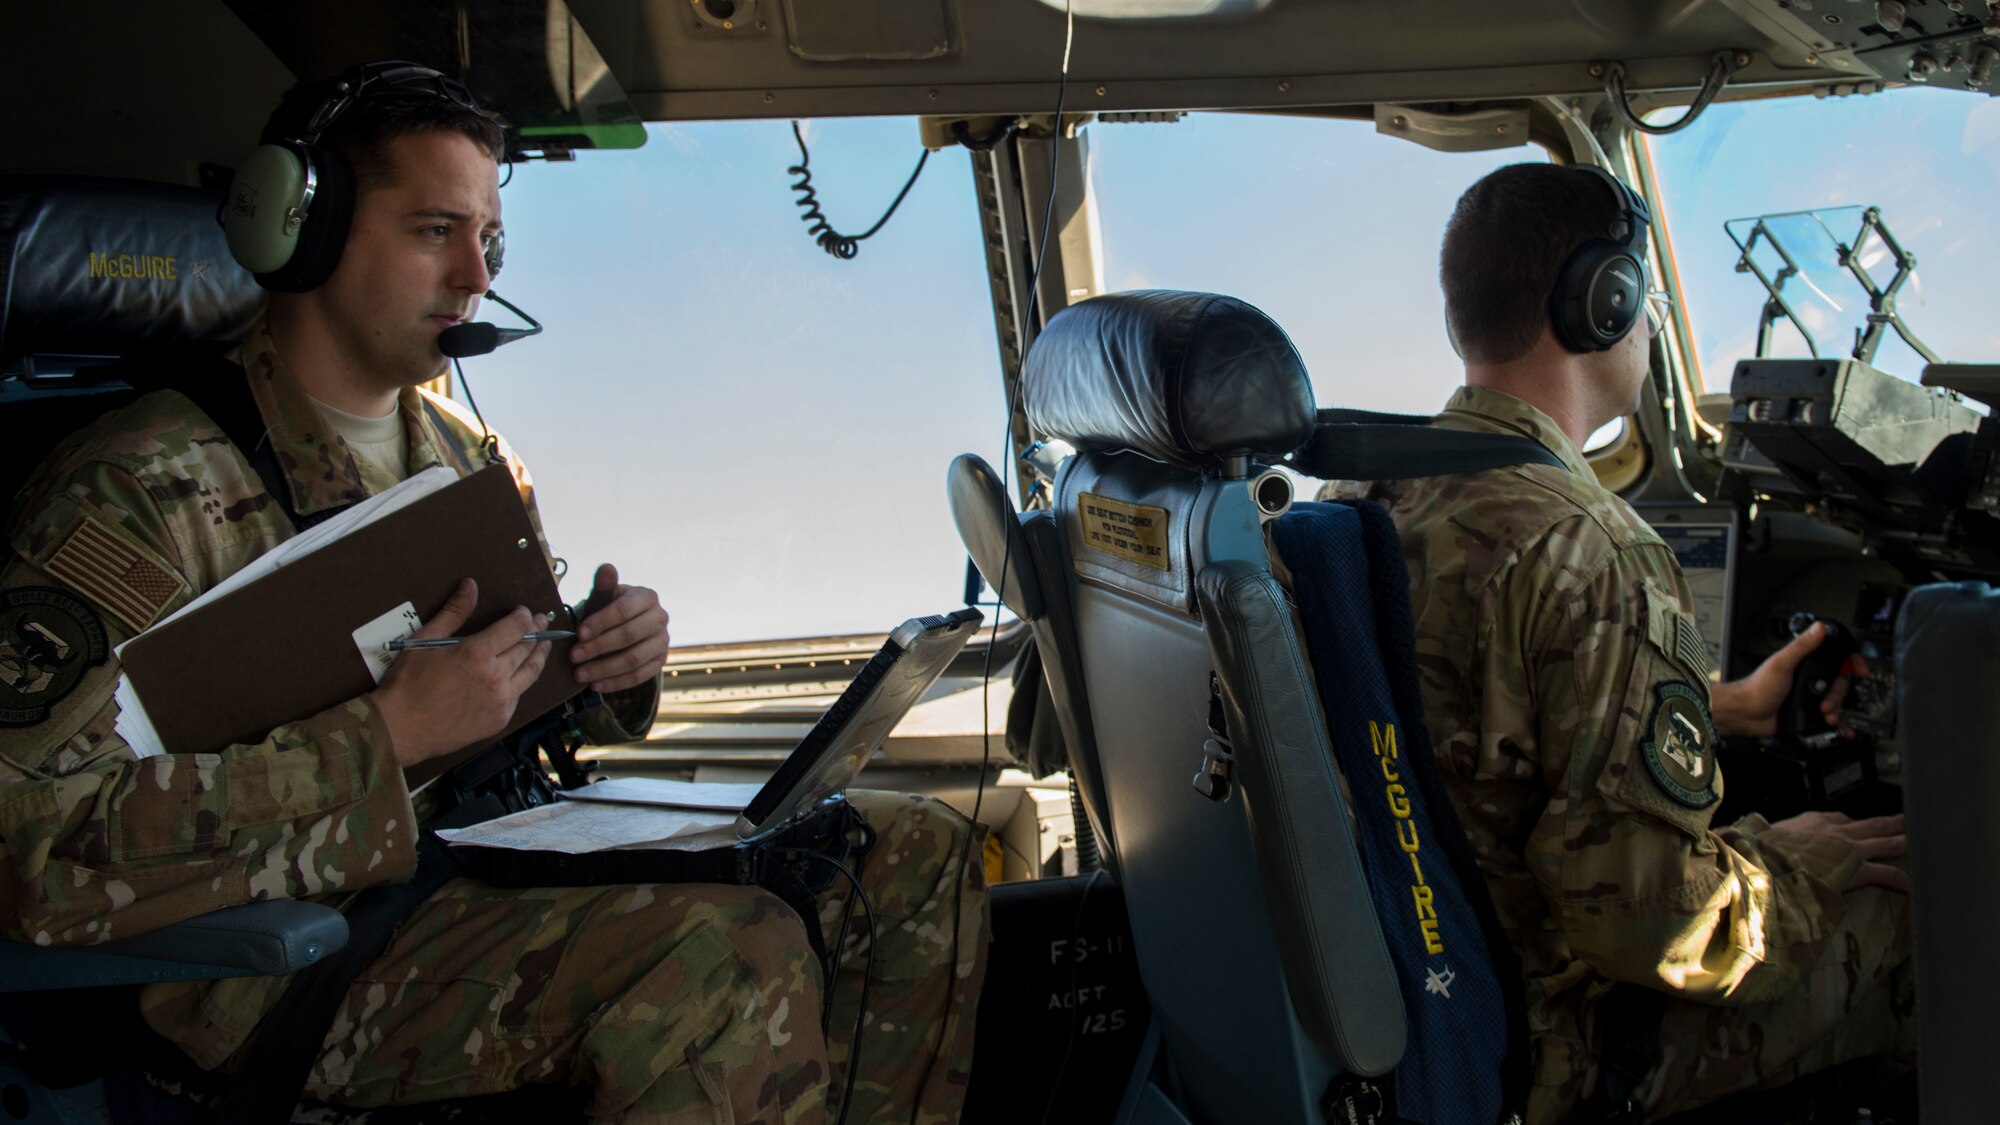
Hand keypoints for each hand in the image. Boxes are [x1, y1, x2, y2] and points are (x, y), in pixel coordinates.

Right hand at [369, 578, 553, 767]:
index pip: (516, 627)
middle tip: (542, 624)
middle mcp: (495, 676)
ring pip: (530, 673)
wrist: (400, 729)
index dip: (524, 617)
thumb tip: (471, 585)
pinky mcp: (500, 720)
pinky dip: (521, 682)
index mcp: (478, 653)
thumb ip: (453, 612)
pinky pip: (518, 696)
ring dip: (539, 656)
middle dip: (536, 633)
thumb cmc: (408, 683)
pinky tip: (521, 676)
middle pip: (526, 648)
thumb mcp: (425, 640)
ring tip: (544, 646)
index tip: (525, 612)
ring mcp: (501, 700)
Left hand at [570, 563, 669, 693]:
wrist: (625, 626)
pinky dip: (616, 683)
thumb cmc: (611, 609)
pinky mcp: (660, 661)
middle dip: (599, 647)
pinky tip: (596, 685)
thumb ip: (603, 585)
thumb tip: (606, 567)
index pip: (624, 610)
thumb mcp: (605, 596)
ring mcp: (663, 641)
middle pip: (629, 635)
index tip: (578, 633)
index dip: (600, 622)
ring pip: (634, 659)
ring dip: (604, 669)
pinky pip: (640, 676)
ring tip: (580, 674)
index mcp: (647, 597)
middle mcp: (660, 618)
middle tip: (574, 656)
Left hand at [1710, 623, 1866, 737]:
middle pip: (1839, 684)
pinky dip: (1838, 726)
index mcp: (1804, 664)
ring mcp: (1808, 697)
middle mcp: (1808, 680)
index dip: (1851, 663)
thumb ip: (1801, 646)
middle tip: (1826, 703)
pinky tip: (1842, 730)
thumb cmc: (1757, 687)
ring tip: (1826, 716)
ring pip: (1836, 702)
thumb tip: (1819, 627)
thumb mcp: (1781, 663)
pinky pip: (1828, 719)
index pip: (1835, 659)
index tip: (1860, 670)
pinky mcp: (1807, 714)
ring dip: (1836, 710)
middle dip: (1838, 695)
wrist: (1745, 715)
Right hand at [1768, 810, 1908, 893]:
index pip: (1838, 819)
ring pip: (1884, 843)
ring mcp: (1850, 849)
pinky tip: (1909, 884)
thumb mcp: (1763, 834)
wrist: (1769, 863)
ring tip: (1917, 843)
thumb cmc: (1762, 851)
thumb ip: (1767, 831)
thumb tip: (1755, 829)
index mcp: (1813, 822)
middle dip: (1890, 823)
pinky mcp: (1857, 869)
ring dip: (1902, 842)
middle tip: (1906, 820)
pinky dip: (1899, 878)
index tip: (1854, 825)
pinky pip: (1885, 873)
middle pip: (1871, 825)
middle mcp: (1836, 831)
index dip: (1849, 824)